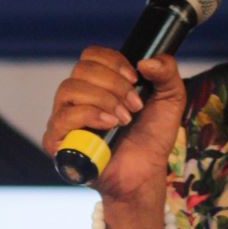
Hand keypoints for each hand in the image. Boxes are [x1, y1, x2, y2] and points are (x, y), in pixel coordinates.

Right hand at [43, 49, 184, 213]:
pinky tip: (109, 124)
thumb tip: (146, 60)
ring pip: (69, 89)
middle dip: (114, 84)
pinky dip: (89, 116)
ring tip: (124, 119)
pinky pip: (62, 117)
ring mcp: (63, 118)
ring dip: (103, 99)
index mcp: (97, 83)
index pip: (91, 55)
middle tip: (135, 105)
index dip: (113, 61)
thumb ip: (167, 71)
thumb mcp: (171, 97)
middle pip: (81, 69)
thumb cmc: (152, 137)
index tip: (135, 78)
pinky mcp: (56, 141)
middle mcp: (76, 97)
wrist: (145, 173)